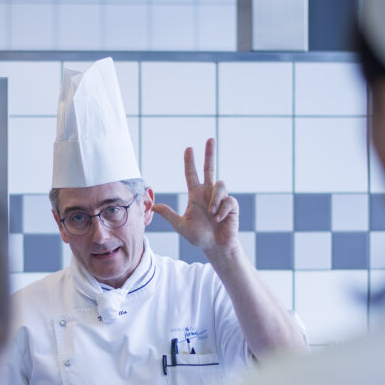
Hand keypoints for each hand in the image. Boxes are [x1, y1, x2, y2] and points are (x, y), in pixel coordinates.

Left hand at [153, 138, 238, 254]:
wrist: (215, 246)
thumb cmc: (199, 237)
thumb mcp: (181, 226)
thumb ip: (169, 215)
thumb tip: (153, 206)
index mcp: (196, 195)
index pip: (192, 174)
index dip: (190, 162)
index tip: (189, 149)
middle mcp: (208, 193)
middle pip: (210, 168)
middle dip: (210, 153)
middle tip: (210, 138)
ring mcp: (221, 198)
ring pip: (219, 184)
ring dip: (215, 199)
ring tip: (212, 214)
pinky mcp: (231, 205)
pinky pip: (228, 200)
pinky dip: (222, 209)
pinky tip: (220, 218)